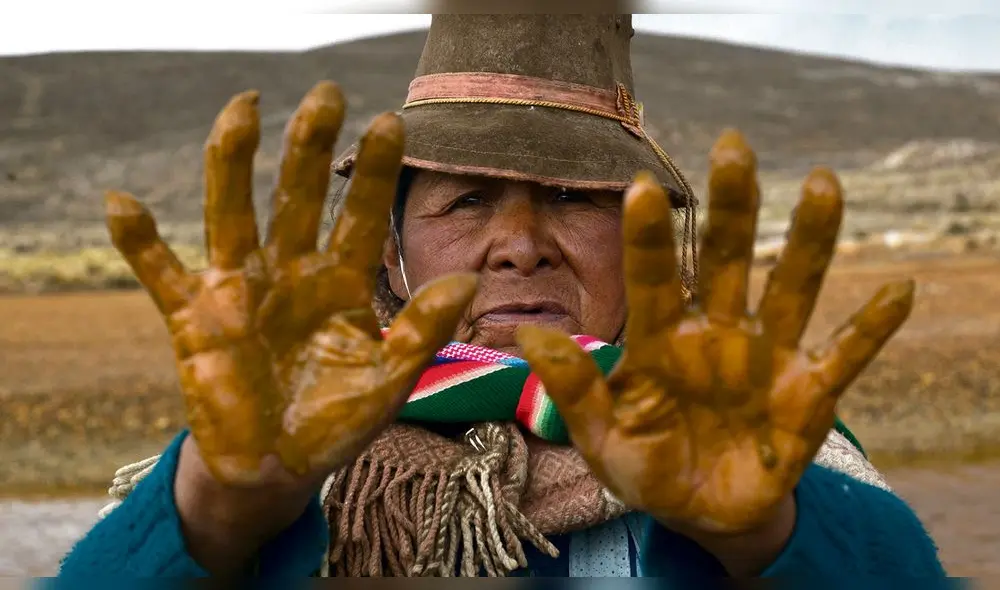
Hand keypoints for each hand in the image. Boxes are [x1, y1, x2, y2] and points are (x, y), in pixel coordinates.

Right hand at [106, 82, 476, 488]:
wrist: (279, 469)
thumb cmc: (338, 424)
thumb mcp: (389, 382)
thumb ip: (421, 331)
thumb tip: (467, 280)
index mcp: (341, 283)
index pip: (360, 214)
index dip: (373, 171)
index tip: (391, 124)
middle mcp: (291, 271)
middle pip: (298, 194)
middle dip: (310, 146)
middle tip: (328, 94)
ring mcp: (239, 289)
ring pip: (233, 210)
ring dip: (236, 160)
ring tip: (244, 106)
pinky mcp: (192, 318)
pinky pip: (160, 272)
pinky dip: (139, 242)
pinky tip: (121, 202)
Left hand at [517, 130, 912, 535]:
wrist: (703, 513)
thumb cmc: (646, 469)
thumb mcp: (603, 440)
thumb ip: (576, 390)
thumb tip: (529, 334)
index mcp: (661, 342)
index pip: (653, 280)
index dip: (648, 239)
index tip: (642, 188)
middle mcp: (716, 334)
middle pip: (725, 261)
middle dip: (731, 208)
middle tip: (733, 148)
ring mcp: (766, 358)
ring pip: (789, 288)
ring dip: (807, 241)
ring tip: (821, 184)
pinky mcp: (809, 393)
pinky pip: (844, 356)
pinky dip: (871, 329)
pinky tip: (898, 291)